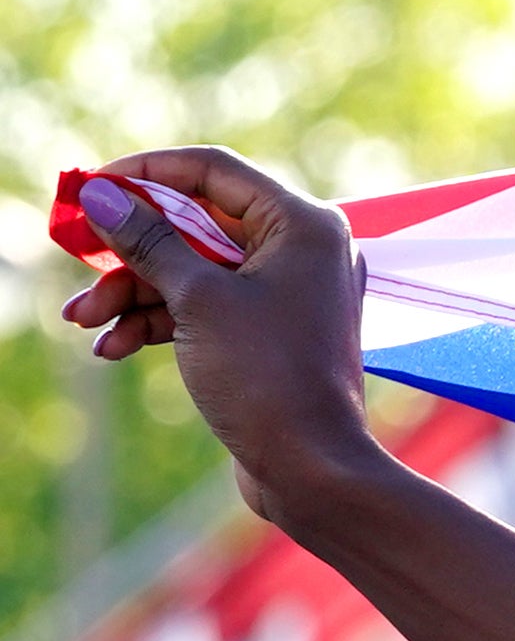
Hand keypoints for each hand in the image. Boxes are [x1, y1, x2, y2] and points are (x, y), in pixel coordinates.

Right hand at [53, 146, 385, 533]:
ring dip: (132, 293)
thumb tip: (100, 193)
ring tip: (82, 320)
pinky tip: (112, 346)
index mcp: (303, 224)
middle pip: (195, 224)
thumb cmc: (267, 377)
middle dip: (131, 250)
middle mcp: (302, 250)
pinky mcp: (267, 332)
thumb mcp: (196, 300)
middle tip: (76, 260)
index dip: (147, 172)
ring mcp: (286, 293)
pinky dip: (157, 321)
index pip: (213, 170)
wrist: (312, 470)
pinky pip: (203, 308)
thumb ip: (147, 241)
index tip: (90, 185)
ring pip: (191, 271)